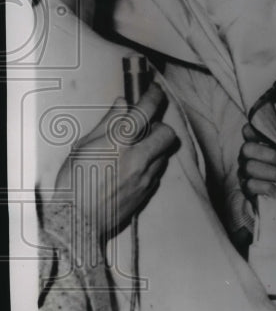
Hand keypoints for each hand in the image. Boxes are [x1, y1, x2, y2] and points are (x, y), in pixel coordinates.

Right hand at [54, 82, 178, 241]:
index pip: (146, 110)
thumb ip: (107, 123)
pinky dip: (151, 165)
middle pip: (167, 132)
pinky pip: (158, 172)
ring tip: (137, 149)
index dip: (153, 95)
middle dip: (159, 126)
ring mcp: (145, 176)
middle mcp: (138, 157)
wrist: (77, 220)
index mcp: (119, 142)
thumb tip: (122, 104)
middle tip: (145, 127)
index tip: (154, 90)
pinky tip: (134, 168)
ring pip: (165, 153)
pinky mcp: (147, 192)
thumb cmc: (73, 182)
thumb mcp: (83, 147)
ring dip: (155, 146)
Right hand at [238, 123, 275, 200]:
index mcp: (257, 143)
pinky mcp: (246, 188)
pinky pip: (250, 185)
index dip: (255, 130)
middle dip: (269, 155)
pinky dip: (266, 187)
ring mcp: (244, 172)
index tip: (269, 137)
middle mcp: (246, 156)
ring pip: (249, 167)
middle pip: (247, 149)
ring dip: (271, 173)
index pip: (248, 130)